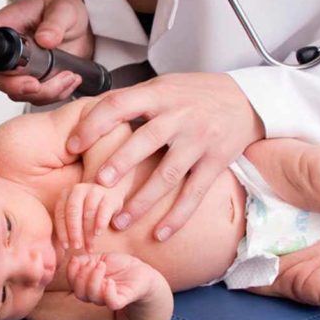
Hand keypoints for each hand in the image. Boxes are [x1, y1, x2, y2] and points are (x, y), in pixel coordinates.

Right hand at [0, 0, 93, 104]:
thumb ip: (55, 24)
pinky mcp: (34, 81)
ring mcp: (21, 69)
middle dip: (16, 86)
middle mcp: (10, 50)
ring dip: (43, 92)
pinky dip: (54, 94)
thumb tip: (44, 38)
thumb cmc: (67, 11)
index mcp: (8, 26)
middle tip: (37, 85)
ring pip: (18, 92)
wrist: (84, 30)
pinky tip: (69, 80)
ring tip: (67, 76)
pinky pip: (37, 97)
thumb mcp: (64, 10)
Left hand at [54, 183, 123, 251]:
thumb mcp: (75, 213)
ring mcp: (95, 191)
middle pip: (73, 211)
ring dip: (87, 232)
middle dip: (73, 231)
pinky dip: (99, 223)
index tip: (65, 246)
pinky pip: (103, 210)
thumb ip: (66, 222)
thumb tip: (60, 246)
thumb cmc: (88, 210)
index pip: (60, 213)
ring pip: (88, 212)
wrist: (110, 195)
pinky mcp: (110, 196)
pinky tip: (98, 234)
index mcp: (66, 193)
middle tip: (76, 247)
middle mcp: (79, 189)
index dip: (62, 231)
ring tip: (88, 246)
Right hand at [66, 253, 157, 310]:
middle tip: (93, 262)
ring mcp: (109, 298)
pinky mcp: (123, 299)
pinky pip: (112, 302)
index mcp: (88, 285)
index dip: (71, 273)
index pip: (73, 284)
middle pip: (80, 293)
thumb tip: (73, 260)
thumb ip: (86, 260)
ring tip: (102, 265)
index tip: (76, 260)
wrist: (141, 272)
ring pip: (93, 296)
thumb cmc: (119, 266)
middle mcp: (96, 294)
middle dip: (82, 276)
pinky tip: (110, 281)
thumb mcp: (100, 258)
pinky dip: (108, 292)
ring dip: (94, 278)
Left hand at [67, 72, 263, 240]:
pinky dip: (177, 216)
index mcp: (159, 94)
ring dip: (143, 200)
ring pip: (169, 173)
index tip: (73, 146)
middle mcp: (180, 116)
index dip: (94, 125)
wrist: (246, 100)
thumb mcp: (163, 85)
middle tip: (97, 184)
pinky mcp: (217, 161)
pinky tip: (159, 234)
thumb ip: (132, 100)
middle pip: (145, 140)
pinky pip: (195, 193)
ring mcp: (200, 140)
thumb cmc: (195, 94)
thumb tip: (87, 114)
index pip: (120, 105)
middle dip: (120, 163)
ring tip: (120, 220)